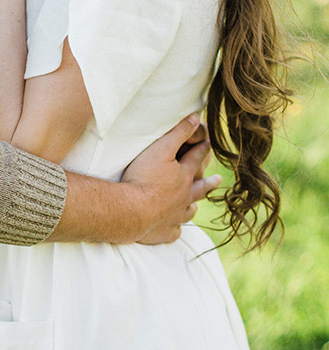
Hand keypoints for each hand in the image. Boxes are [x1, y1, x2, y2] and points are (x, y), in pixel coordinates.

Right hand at [122, 115, 220, 244]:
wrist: (133, 210)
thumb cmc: (144, 176)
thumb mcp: (161, 148)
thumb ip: (178, 132)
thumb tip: (195, 117)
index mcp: (184, 176)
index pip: (196, 159)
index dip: (202, 150)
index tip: (208, 144)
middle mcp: (184, 197)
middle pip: (200, 188)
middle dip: (208, 182)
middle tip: (217, 180)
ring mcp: (175, 216)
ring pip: (188, 211)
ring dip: (192, 206)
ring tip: (194, 205)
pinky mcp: (164, 231)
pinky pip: (174, 230)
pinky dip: (175, 228)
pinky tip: (174, 227)